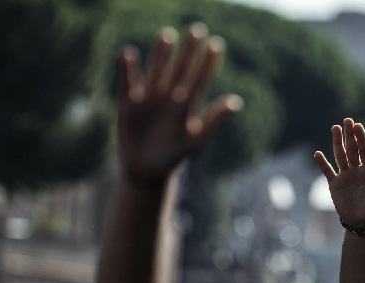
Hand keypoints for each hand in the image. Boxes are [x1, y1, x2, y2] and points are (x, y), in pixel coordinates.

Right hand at [116, 25, 241, 185]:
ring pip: (157, 71)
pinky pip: (128, 83)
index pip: (200, 78)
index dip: (208, 62)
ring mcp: (149, 98)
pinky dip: (128, 70)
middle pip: (180, 69)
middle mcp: (169, 96)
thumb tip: (236, 102)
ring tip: (167, 35)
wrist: (147, 169)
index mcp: (187, 105)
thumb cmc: (175, 156)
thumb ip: (214, 120)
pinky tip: (129, 54)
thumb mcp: (196, 140)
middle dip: (188, 51)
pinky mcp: (129, 104)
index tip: (216, 44)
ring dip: (161, 54)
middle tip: (196, 30)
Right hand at [315, 118, 364, 227]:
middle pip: (352, 149)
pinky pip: (328, 171)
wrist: (362, 223)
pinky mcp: (335, 184)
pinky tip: (317, 153)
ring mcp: (345, 176)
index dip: (362, 138)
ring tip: (335, 128)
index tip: (358, 125)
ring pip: (340, 156)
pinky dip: (322, 163)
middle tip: (347, 120)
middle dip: (350, 135)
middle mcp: (357, 170)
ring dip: (337, 142)